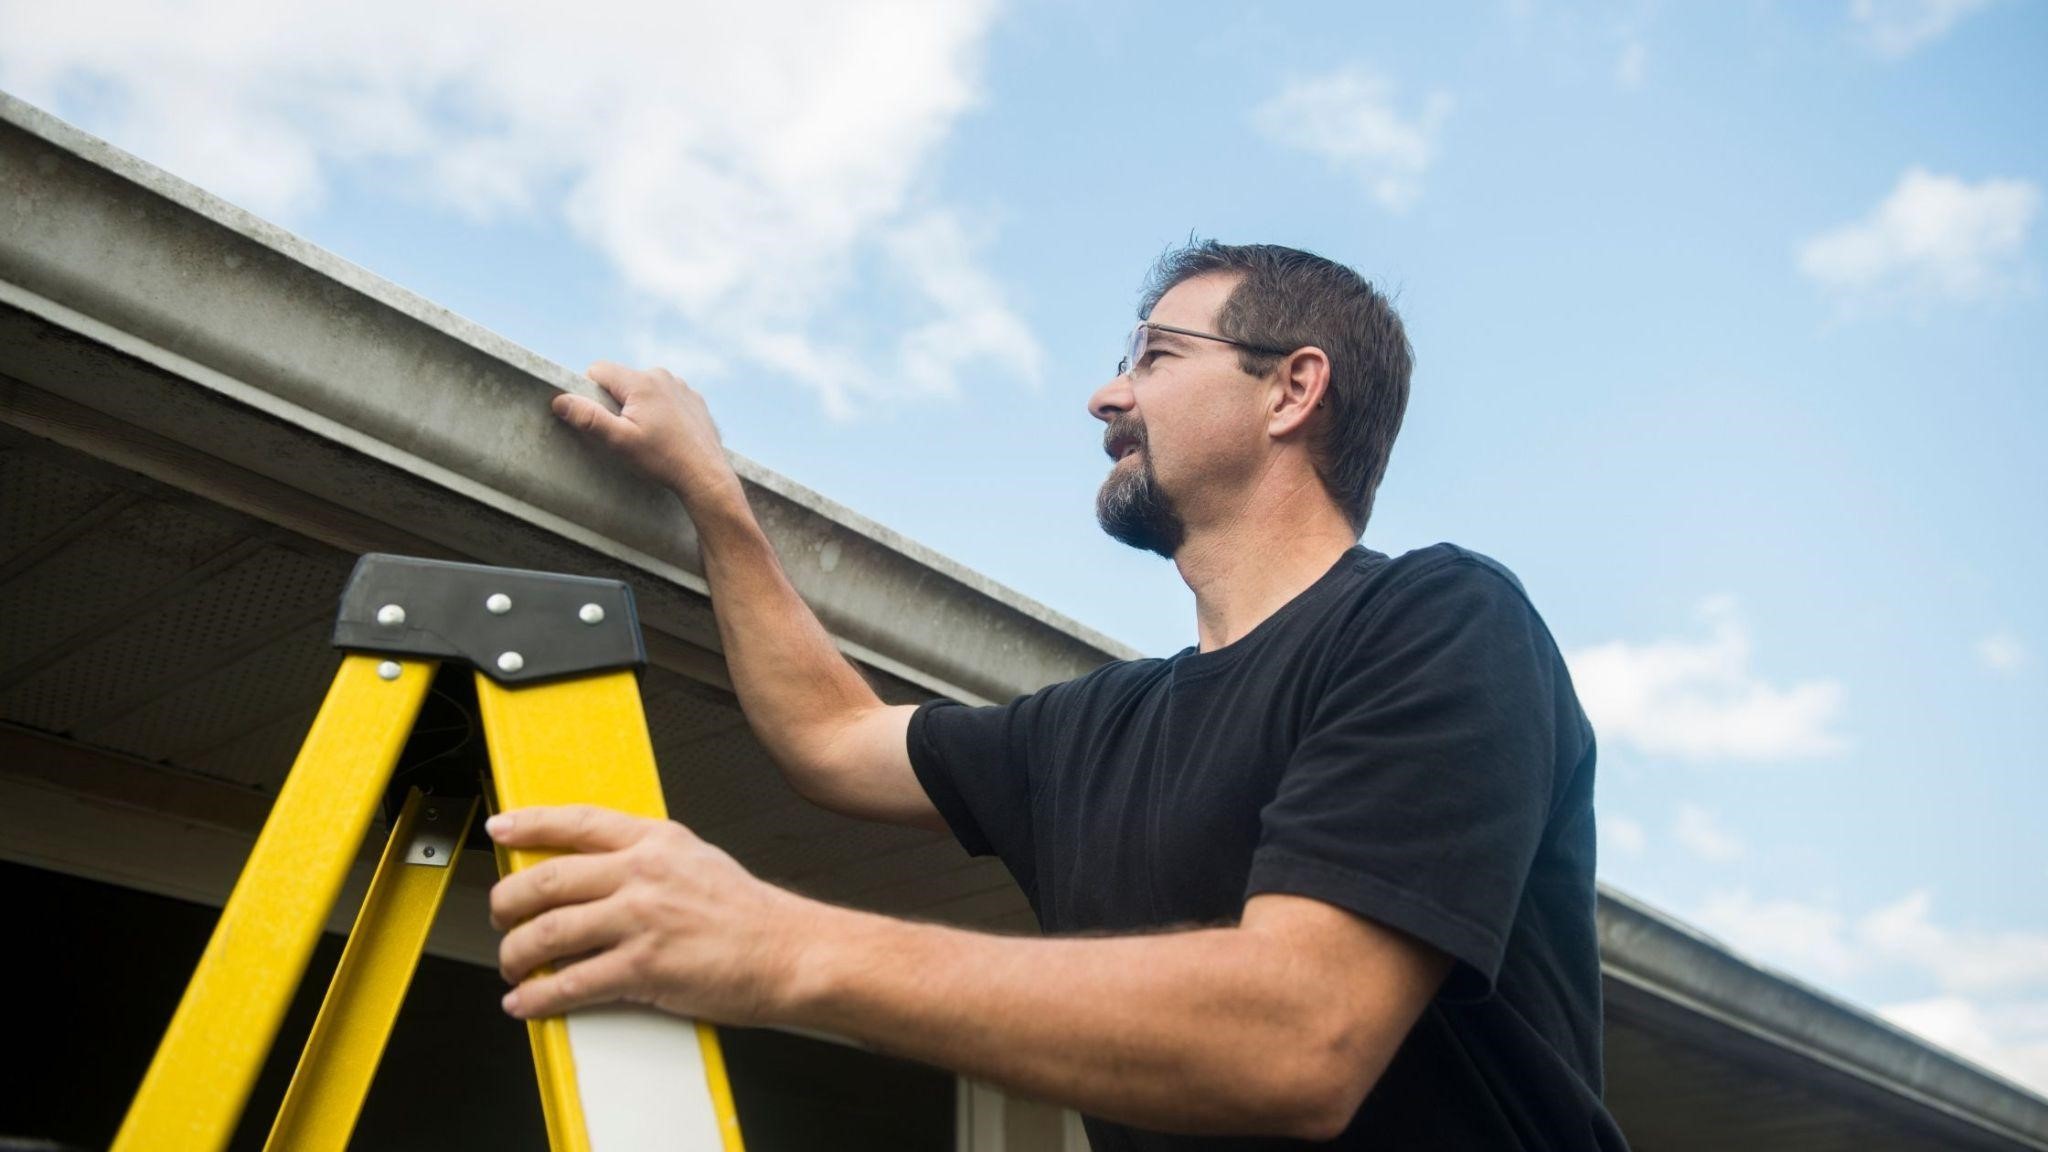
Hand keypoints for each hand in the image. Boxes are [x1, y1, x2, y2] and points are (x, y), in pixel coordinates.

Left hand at [487, 805, 816, 1023]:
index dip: (529, 824)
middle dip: (506, 904)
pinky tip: (527, 1003)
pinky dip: (538, 998)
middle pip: (546, 880)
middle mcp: (644, 873)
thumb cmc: (748, 914)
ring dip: (515, 955)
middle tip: (500, 918)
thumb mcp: (697, 860)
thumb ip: (648, 857)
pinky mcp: (645, 968)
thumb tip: (596, 870)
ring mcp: (642, 920)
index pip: (577, 822)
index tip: (499, 828)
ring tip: (513, 967)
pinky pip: (571, 983)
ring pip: (547, 933)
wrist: (789, 952)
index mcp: (656, 841)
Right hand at [552, 362, 740, 507]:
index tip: (599, 417)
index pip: (598, 370)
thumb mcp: (619, 441)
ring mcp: (681, 386)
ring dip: (639, 406)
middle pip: (622, 380)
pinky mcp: (694, 400)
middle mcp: (662, 376)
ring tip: (649, 436)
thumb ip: (589, 418)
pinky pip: (666, 397)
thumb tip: (560, 400)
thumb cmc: (662, 459)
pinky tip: (667, 435)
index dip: (590, 392)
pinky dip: (660, 411)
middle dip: (616, 401)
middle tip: (626, 432)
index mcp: (641, 382)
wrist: (706, 475)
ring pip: (644, 389)